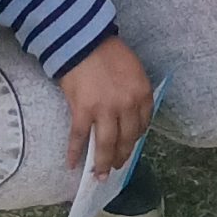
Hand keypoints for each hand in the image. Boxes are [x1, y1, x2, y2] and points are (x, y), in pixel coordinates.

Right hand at [59, 36, 155, 179]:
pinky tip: (72, 164)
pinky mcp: (83, 111)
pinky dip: (75, 153)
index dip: (136, 138)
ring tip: (98, 176)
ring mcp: (105, 110)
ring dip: (102, 164)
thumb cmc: (110, 54)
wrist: (85, 41)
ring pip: (105, 145)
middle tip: (115, 167)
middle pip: (126, 139)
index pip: (143, 125)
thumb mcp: (134, 72)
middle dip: (121, 156)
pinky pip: (79, 138)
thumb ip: (134, 94)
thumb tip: (128, 118)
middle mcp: (127, 105)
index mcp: (142, 94)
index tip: (130, 146)